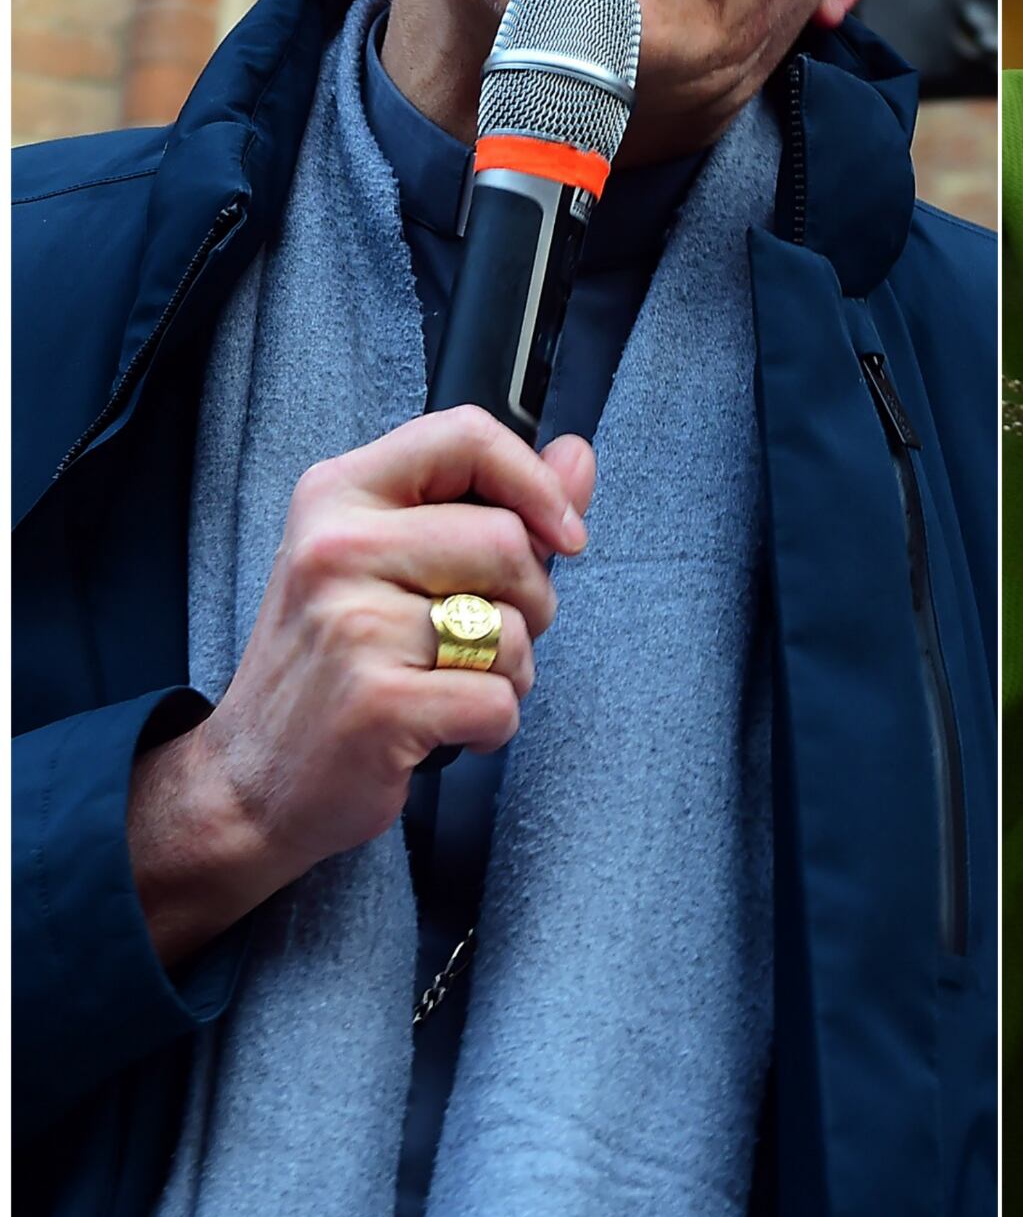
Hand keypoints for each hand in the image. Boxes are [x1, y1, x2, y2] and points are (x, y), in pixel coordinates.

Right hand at [129, 408, 595, 962]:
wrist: (249, 782)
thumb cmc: (336, 662)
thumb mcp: (398, 561)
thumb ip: (498, 503)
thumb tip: (578, 454)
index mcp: (340, 494)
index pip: (464, 434)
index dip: (534, 480)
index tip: (562, 533)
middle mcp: (336, 548)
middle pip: (507, 539)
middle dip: (531, 599)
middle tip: (483, 636)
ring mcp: (351, 626)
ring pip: (514, 626)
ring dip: (512, 669)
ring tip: (451, 682)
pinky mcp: (375, 703)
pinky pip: (499, 700)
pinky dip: (493, 725)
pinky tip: (442, 728)